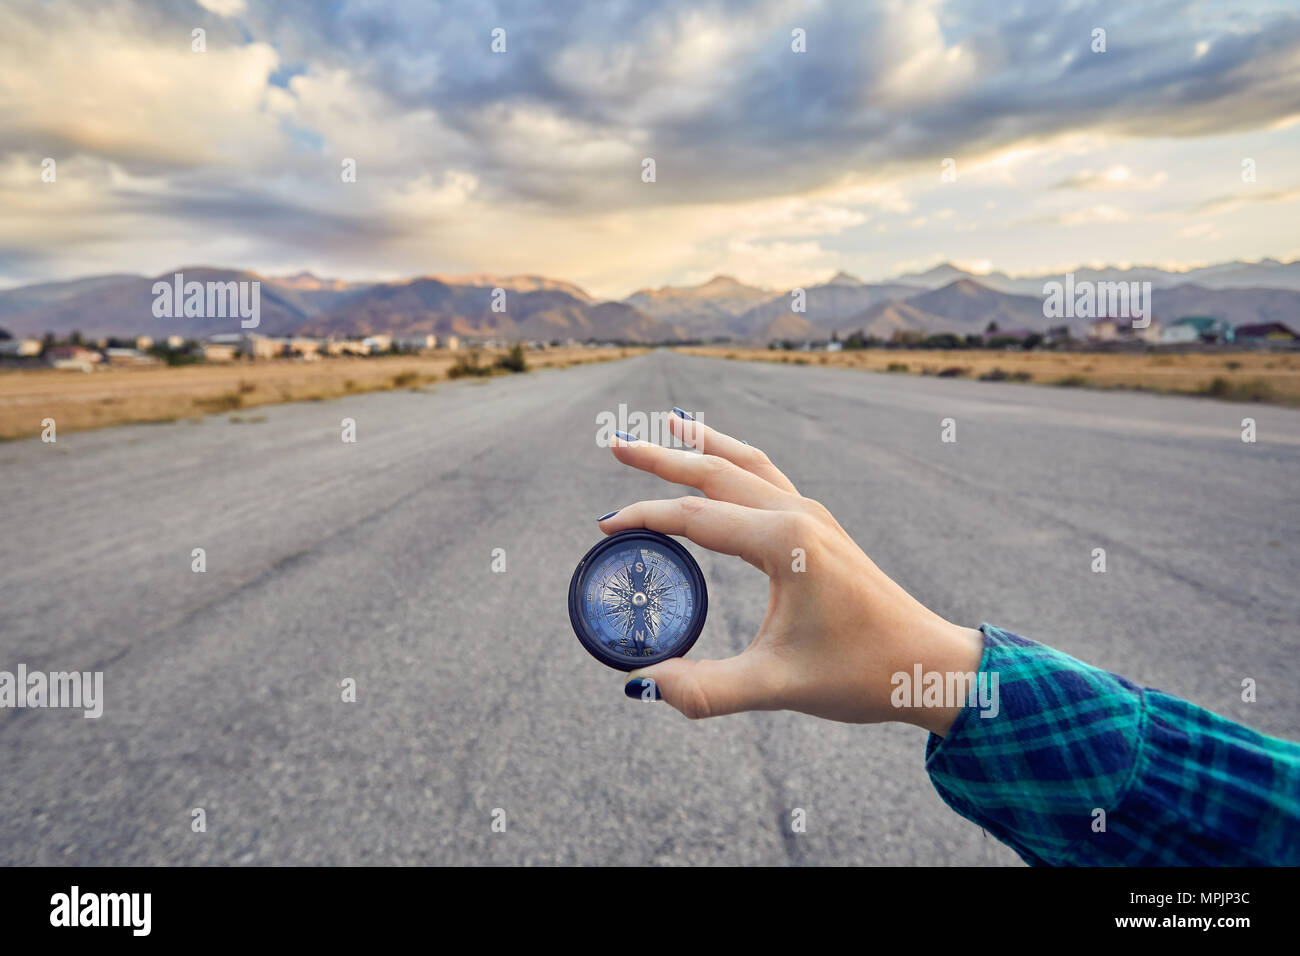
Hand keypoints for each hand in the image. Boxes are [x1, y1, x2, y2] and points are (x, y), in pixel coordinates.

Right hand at [599, 412, 982, 733]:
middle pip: (717, 471)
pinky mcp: (821, 528)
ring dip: (702, 446)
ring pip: (746, 464)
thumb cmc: (862, 674)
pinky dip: (734, 461)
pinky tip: (722, 465)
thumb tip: (644, 685)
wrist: (929, 664)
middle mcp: (798, 516)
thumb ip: (707, 689)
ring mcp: (813, 516)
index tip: (602, 527)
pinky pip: (767, 477)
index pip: (696, 517)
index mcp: (785, 542)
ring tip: (668, 425)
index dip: (645, 517)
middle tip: (615, 441)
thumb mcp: (779, 686)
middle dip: (663, 456)